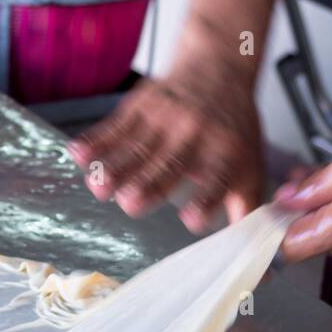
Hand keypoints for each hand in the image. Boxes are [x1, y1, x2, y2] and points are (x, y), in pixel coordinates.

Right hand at [68, 70, 264, 233]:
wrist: (219, 66)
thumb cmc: (233, 130)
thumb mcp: (249, 168)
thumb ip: (245, 214)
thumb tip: (255, 266)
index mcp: (226, 154)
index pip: (218, 180)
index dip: (206, 199)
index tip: (190, 218)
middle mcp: (197, 135)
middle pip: (170, 165)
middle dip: (150, 184)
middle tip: (131, 203)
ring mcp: (167, 118)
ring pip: (138, 147)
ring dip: (115, 167)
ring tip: (98, 186)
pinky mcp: (142, 105)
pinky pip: (116, 125)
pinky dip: (95, 139)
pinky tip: (77, 153)